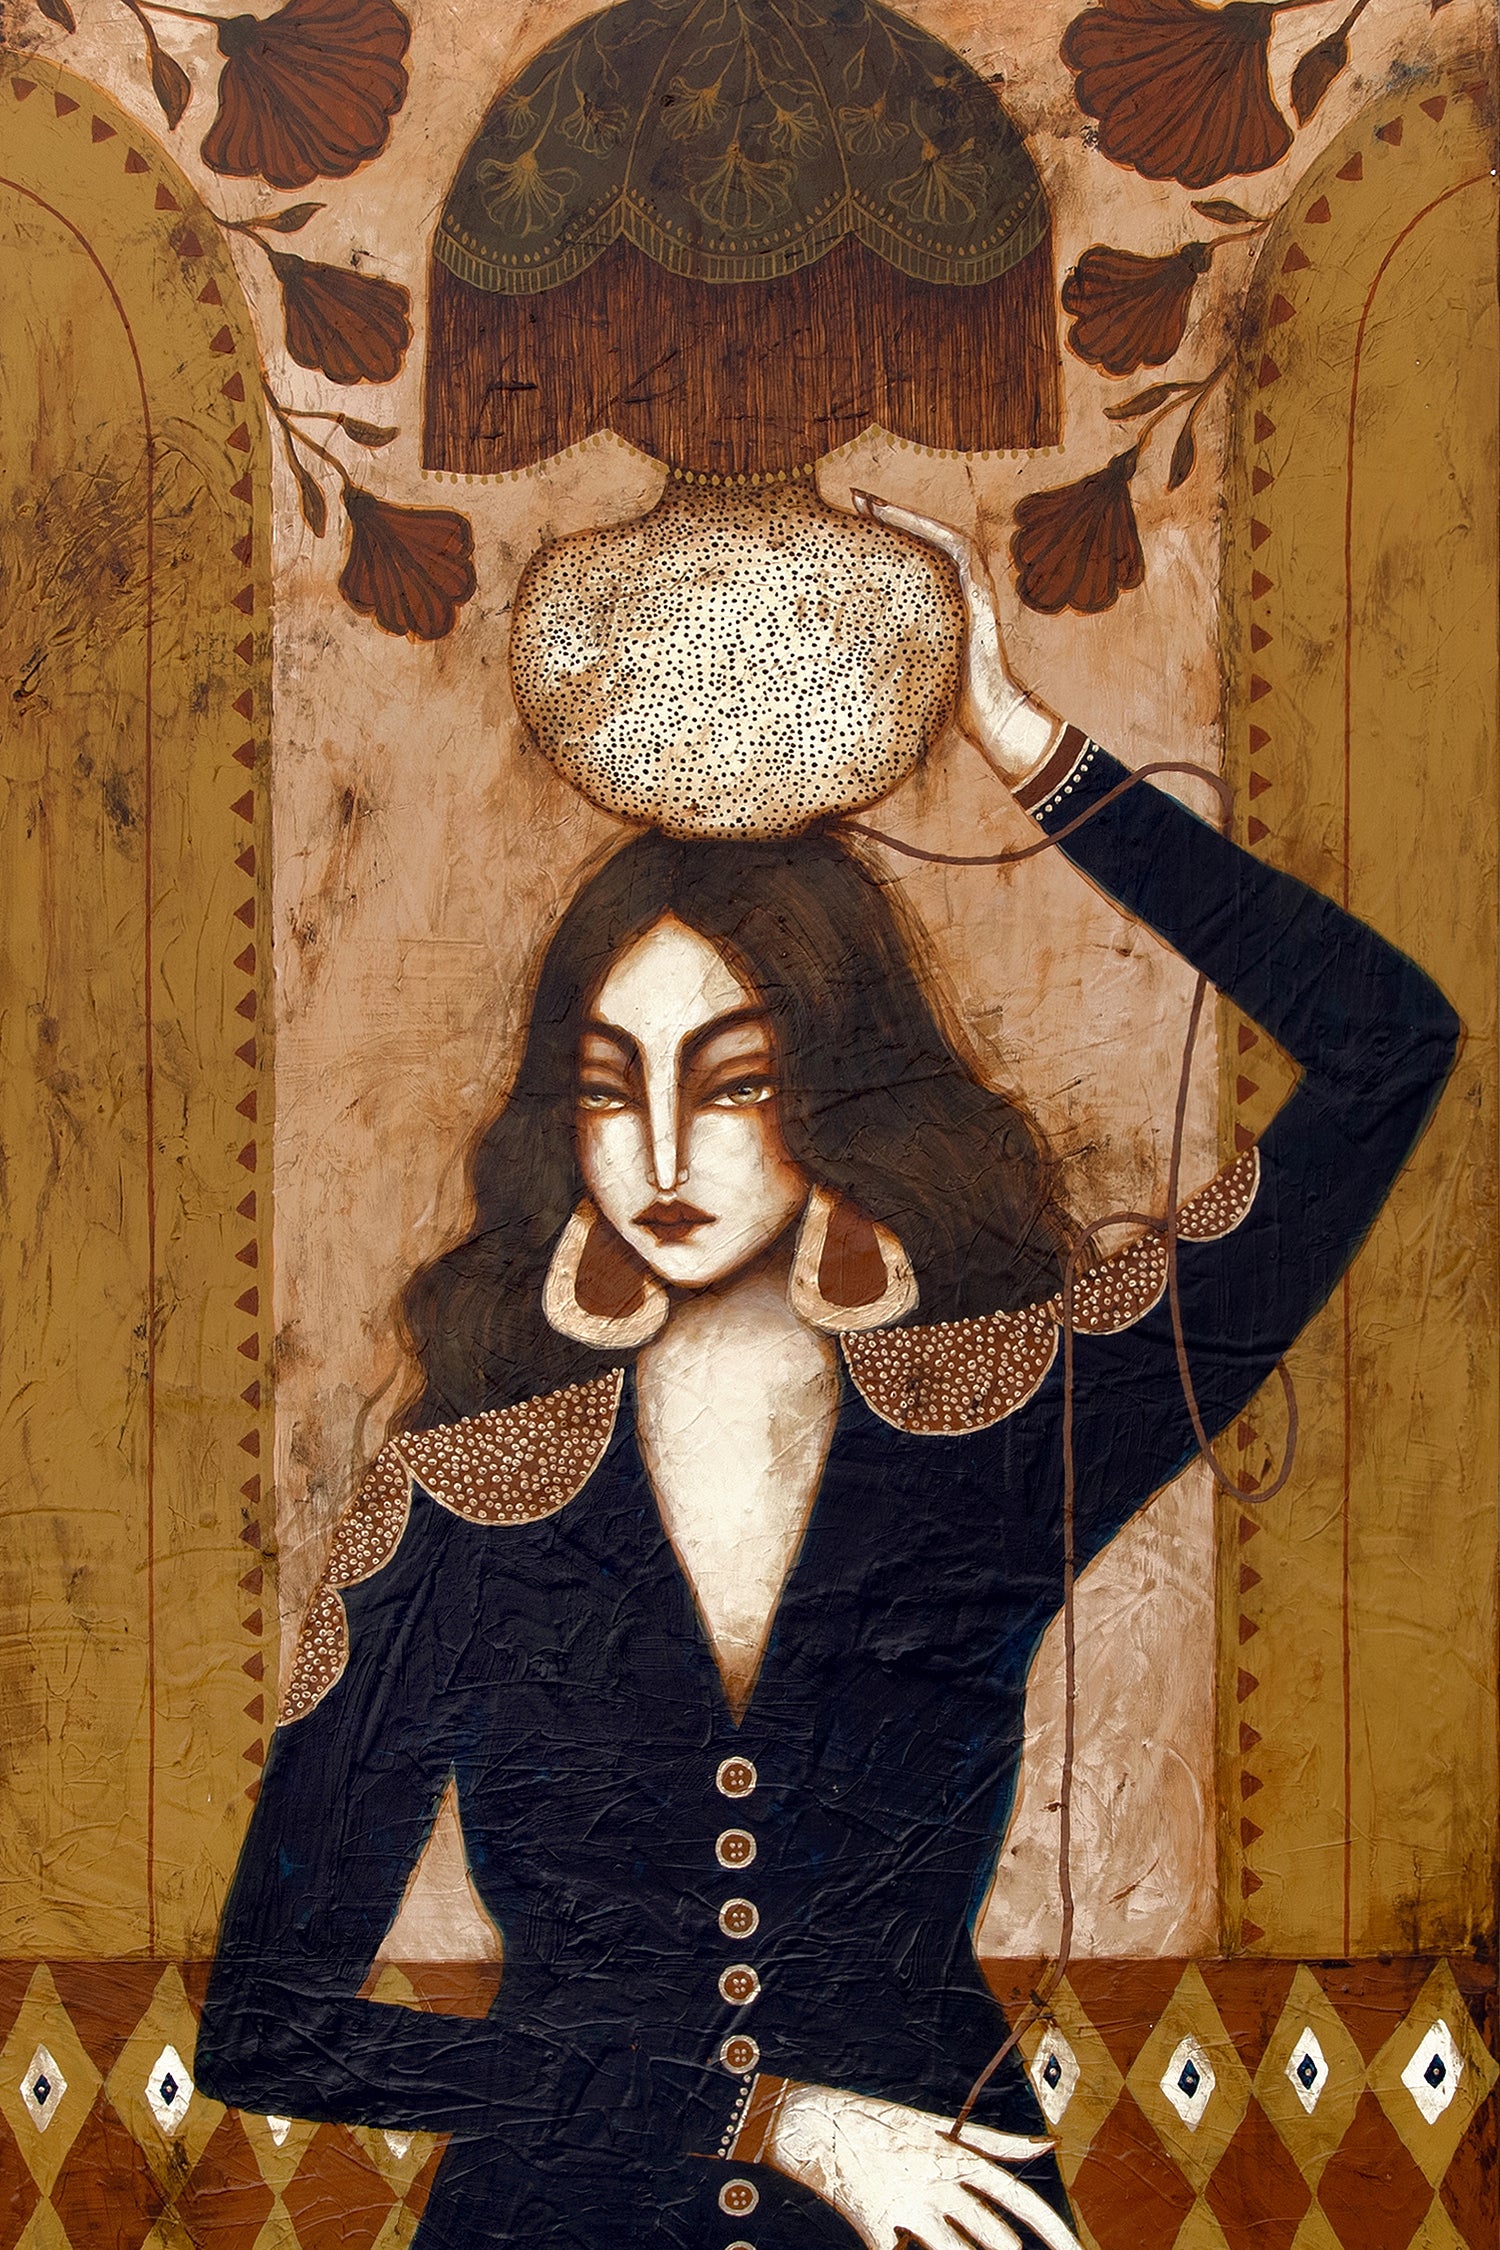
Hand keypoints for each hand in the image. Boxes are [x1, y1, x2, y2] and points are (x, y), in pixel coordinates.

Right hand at [766, 2081, 1082, 2249]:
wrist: (811, 2122)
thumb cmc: (878, 2124)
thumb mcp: (936, 2129)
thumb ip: (992, 2142)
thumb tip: (1044, 2145)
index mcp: (954, 2156)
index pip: (1015, 2197)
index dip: (1050, 2227)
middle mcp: (936, 2181)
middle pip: (993, 2234)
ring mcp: (906, 2204)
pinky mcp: (875, 2224)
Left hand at [850, 494, 1061, 789]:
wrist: (991, 716)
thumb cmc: (950, 699)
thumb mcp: (911, 662)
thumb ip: (889, 645)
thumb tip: (841, 651)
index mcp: (942, 598)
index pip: (912, 554)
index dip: (884, 532)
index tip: (851, 517)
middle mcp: (959, 587)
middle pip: (923, 538)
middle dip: (890, 515)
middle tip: (854, 498)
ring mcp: (973, 587)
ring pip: (940, 536)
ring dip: (907, 516)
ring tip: (873, 503)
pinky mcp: (980, 593)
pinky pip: (958, 551)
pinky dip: (933, 532)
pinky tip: (908, 521)